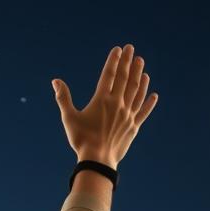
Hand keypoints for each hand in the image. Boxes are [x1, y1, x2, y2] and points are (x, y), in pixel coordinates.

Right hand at [52, 44, 158, 166]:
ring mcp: (127, 115)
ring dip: (140, 76)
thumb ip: (63, 98)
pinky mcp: (133, 127)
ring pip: (136, 91)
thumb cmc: (81, 139)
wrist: (97, 160)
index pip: (109, 75)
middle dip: (128, 62)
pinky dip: (149, 102)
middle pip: (125, 79)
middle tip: (132, 49)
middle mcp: (117, 104)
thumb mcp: (69, 118)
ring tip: (142, 65)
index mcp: (102, 100)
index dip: (114, 61)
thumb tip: (55, 81)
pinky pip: (143, 111)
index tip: (118, 50)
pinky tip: (154, 94)